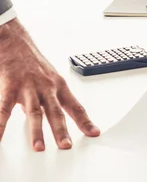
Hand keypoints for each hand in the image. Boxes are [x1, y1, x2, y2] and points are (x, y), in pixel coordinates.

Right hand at [0, 19, 99, 150]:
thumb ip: (47, 99)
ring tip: (39, 147)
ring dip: (37, 131)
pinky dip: (1, 124)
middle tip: (66, 146)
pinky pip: (4, 108)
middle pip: (56, 112)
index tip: (94, 133)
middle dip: (62, 130)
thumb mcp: (47, 79)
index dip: (85, 121)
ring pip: (35, 112)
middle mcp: (47, 87)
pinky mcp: (10, 87)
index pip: (75, 106)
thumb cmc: (32, 61)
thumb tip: (44, 117)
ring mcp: (29, 87)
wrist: (15, 41)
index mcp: (58, 86)